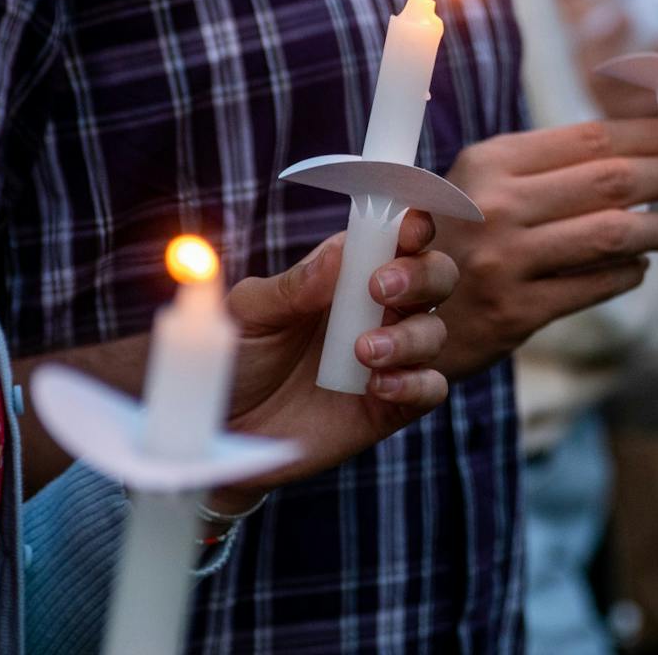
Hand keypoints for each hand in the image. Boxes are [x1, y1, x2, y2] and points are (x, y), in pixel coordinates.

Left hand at [207, 214, 454, 509]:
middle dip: (421, 275)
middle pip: (435, 276)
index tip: (409, 229)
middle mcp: (377, 309)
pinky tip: (378, 386)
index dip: (413, 226)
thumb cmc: (233, 360)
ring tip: (363, 351)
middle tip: (379, 288)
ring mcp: (388, 357)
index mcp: (346, 272)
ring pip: (433, 331)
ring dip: (409, 336)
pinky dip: (415, 383)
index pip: (396, 236)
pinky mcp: (390, 405)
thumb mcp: (248, 316)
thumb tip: (338, 253)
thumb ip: (292, 287)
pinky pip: (430, 388)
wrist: (222, 431)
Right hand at [429, 119, 657, 378]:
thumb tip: (639, 148)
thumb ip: (545, 167)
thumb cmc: (449, 239)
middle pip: (613, 179)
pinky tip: (640, 265)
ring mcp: (505, 262)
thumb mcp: (478, 185)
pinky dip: (628, 273)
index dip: (654, 133)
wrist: (390, 317)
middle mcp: (496, 206)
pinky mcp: (516, 313)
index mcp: (489, 162)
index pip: (592, 136)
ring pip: (613, 233)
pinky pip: (596, 286)